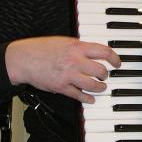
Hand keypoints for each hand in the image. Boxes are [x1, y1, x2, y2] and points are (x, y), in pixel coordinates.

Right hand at [5, 36, 120, 103]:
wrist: (23, 59)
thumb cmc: (41, 49)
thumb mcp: (64, 41)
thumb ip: (79, 47)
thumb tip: (94, 52)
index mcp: (77, 47)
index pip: (104, 51)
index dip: (115, 58)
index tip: (117, 63)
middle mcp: (75, 60)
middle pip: (100, 70)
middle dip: (106, 75)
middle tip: (105, 76)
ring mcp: (69, 75)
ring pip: (93, 84)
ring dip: (100, 87)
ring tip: (100, 87)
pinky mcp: (61, 87)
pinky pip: (79, 95)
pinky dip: (87, 98)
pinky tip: (90, 99)